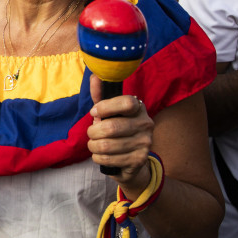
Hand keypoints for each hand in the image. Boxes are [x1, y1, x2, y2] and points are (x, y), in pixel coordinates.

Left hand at [87, 75, 154, 189]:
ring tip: (94, 144)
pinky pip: (107, 159)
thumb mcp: (110, 113)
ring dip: (93, 145)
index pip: (127, 102)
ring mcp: (144, 143)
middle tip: (92, 133)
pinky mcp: (138, 160)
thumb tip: (94, 76)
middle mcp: (146, 124)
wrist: (132, 161)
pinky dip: (97, 157)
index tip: (94, 112)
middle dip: (93, 131)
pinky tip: (101, 155)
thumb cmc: (117, 130)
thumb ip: (101, 97)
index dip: (105, 107)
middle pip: (110, 127)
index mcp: (139, 108)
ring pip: (105, 145)